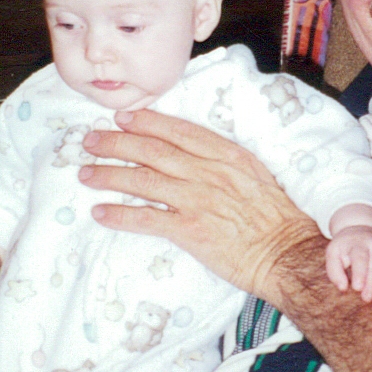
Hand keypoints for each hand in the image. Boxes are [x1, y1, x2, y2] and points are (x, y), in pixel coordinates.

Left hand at [79, 109, 319, 301]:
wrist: (286, 252)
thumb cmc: (276, 217)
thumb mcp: (255, 175)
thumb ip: (224, 162)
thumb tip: (195, 156)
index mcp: (227, 155)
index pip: (178, 131)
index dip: (146, 122)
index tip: (122, 118)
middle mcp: (209, 172)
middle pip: (152, 150)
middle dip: (116, 143)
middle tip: (91, 141)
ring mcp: (197, 200)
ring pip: (143, 180)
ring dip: (109, 175)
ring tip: (86, 174)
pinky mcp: (190, 230)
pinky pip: (146, 218)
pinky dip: (119, 215)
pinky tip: (100, 213)